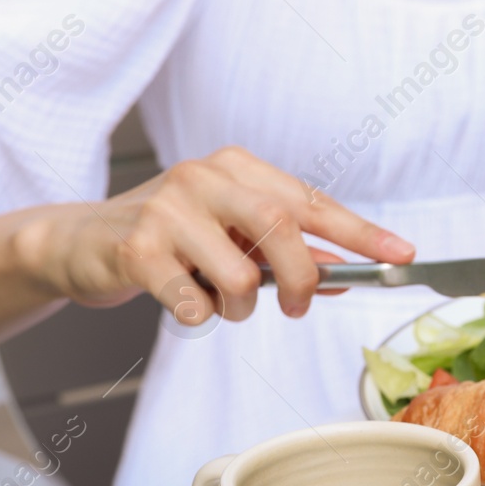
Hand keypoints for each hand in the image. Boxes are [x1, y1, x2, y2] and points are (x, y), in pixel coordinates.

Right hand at [12, 146, 412, 326]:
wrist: (81, 241)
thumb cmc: (172, 240)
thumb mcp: (236, 239)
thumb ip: (289, 254)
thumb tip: (346, 275)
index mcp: (239, 169)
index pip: (313, 202)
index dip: (362, 233)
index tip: (403, 256)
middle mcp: (205, 177)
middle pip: (281, 231)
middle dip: (301, 282)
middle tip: (297, 307)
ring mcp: (167, 208)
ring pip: (241, 279)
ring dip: (239, 309)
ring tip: (216, 299)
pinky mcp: (136, 247)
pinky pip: (194, 304)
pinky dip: (198, 317)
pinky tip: (180, 300)